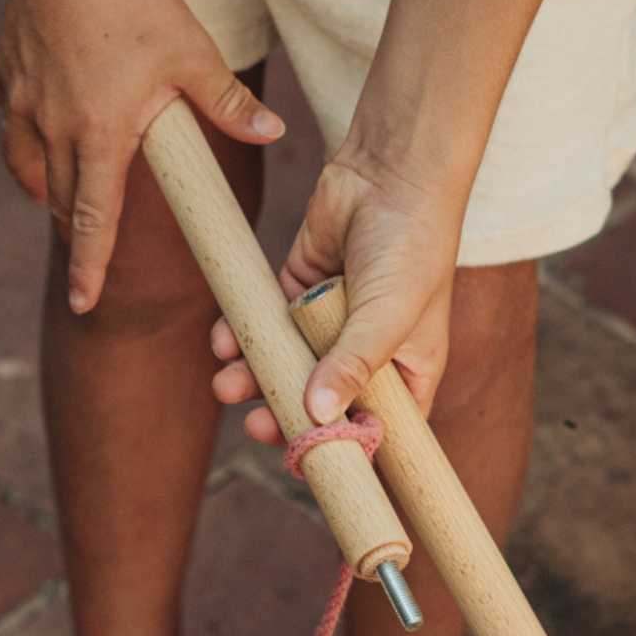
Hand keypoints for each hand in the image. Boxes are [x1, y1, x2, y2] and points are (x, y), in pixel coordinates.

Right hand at [0, 0, 281, 312]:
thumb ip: (226, 101)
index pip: (95, 221)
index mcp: (101, 136)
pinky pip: (11, 122)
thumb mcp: (190, 49)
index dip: (90, 268)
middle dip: (78, 229)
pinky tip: (43, 122)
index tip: (84, 304)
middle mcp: (55, 130)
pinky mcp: (6, 76)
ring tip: (68, 190)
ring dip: (48, 189)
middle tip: (92, 244)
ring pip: (28, 171)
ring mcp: (23, 104)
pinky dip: (25, 134)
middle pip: (62, 204)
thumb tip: (273, 134)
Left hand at [209, 152, 465, 442]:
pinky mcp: (299, 293)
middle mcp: (366, 357)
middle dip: (282, 417)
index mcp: (404, 376)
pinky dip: (242, 334)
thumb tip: (318, 415)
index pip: (373, 432)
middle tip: (254, 425)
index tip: (307, 466)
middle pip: (319, 408)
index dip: (341, 454)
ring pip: (285, 367)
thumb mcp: (388, 315)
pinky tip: (224, 341)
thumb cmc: (412, 245)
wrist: (391, 169)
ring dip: (253, 378)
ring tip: (224, 384)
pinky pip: (265, 324)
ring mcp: (330, 326)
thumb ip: (352, 365)